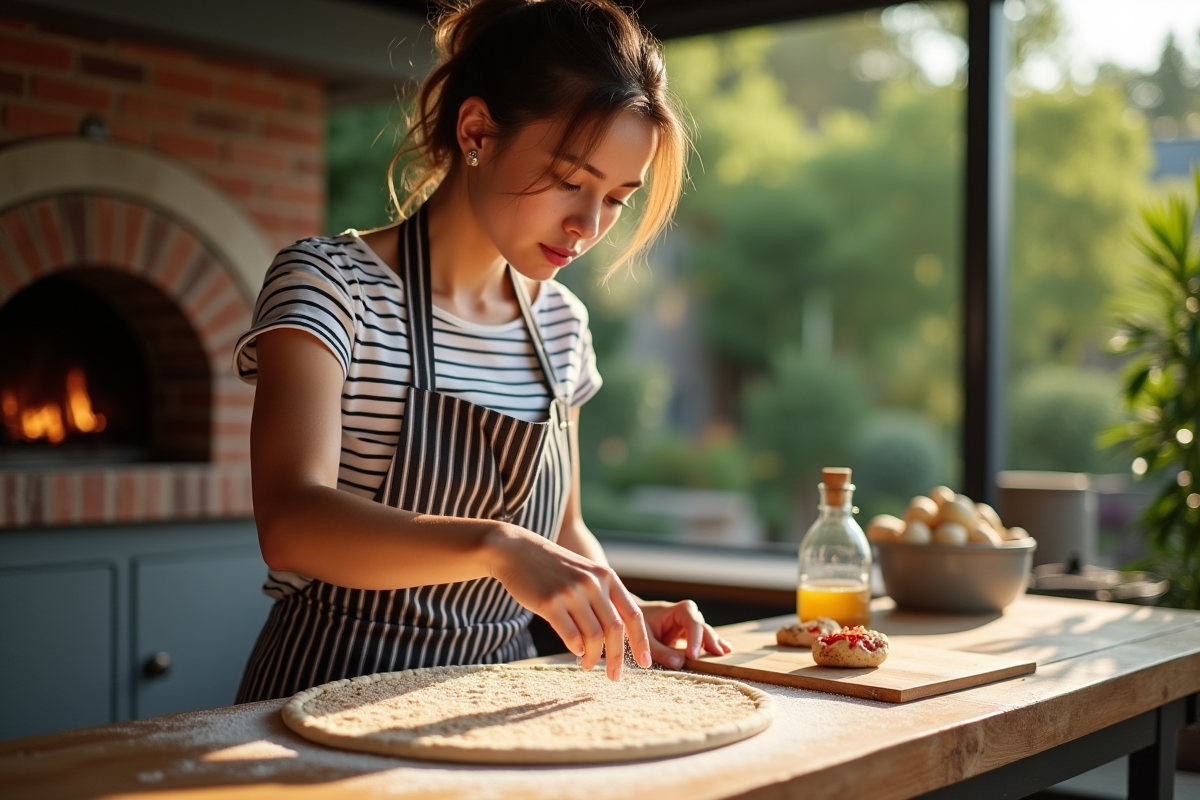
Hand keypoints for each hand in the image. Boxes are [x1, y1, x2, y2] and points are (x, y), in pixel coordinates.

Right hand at [485, 524, 651, 679]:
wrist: (518, 551)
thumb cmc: (554, 569)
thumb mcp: (585, 574)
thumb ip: (602, 598)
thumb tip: (617, 637)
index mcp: (606, 577)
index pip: (632, 614)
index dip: (641, 642)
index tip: (645, 663)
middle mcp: (592, 583)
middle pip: (614, 630)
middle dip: (618, 658)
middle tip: (615, 676)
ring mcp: (571, 592)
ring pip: (593, 636)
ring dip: (593, 657)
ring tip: (587, 665)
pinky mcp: (549, 602)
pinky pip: (570, 635)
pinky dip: (575, 649)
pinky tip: (574, 652)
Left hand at [639, 600, 731, 668]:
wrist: (628, 618)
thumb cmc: (635, 624)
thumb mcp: (644, 638)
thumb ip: (660, 651)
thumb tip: (680, 663)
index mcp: (676, 610)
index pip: (692, 621)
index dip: (695, 638)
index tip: (692, 656)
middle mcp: (686, 615)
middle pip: (702, 626)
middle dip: (710, 640)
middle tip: (717, 655)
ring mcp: (688, 625)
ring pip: (705, 633)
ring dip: (713, 643)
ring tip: (725, 654)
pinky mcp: (687, 635)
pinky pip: (701, 640)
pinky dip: (711, 645)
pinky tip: (726, 650)